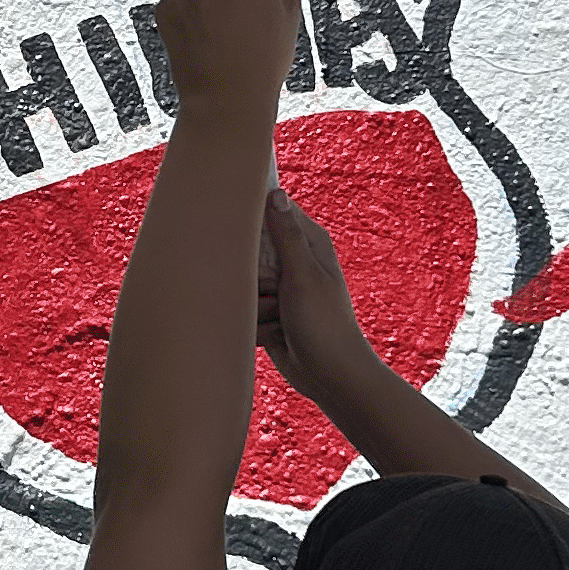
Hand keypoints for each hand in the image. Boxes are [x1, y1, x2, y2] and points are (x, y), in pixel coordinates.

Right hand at [258, 184, 371, 407]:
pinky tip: (276, 334)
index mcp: (308, 243)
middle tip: (274, 289)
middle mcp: (293, 263)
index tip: (239, 224)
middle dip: (253, 274)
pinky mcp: (267, 314)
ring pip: (243, 284)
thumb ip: (287, 236)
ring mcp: (279, 290)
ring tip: (279, 317)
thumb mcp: (304, 275)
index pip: (273, 210)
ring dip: (255, 304)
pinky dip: (255, 324)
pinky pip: (243, 311)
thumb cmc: (325, 324)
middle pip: (250, 250)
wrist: (329, 376)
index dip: (254, 216)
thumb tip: (276, 193)